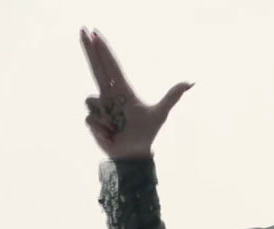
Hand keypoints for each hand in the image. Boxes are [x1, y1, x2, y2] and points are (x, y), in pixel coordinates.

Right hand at [79, 27, 192, 158]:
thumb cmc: (147, 133)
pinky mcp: (93, 121)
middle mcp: (110, 96)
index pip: (111, 66)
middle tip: (82, 29)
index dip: (104, 50)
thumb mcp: (160, 113)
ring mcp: (100, 108)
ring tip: (117, 128)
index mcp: (123, 91)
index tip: (95, 33)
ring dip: (106, 118)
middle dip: (89, 49)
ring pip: (92, 100)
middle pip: (96, 67)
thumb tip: (191, 81)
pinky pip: (91, 119)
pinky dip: (102, 130)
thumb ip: (172, 96)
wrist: (134, 154)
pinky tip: (110, 136)